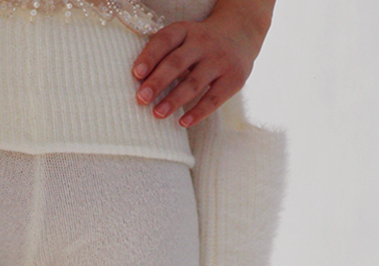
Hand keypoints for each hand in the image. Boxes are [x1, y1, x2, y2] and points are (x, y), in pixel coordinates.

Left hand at [130, 0, 273, 127]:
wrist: (241, 32)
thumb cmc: (200, 44)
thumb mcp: (184, 39)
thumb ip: (164, 56)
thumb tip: (139, 87)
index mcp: (186, 30)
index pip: (165, 40)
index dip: (150, 56)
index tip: (136, 73)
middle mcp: (203, 43)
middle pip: (177, 62)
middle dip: (158, 81)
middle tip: (141, 99)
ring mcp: (220, 60)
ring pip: (194, 82)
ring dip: (174, 99)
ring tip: (157, 114)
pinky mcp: (234, 78)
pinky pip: (214, 98)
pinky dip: (198, 112)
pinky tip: (183, 122)